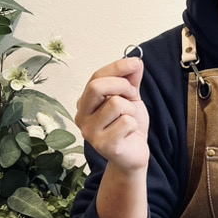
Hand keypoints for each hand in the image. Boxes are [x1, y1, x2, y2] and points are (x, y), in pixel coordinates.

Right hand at [75, 57, 148, 176]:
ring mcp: (90, 132)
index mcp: (85, 102)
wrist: (134, 155)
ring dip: (131, 110)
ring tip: (128, 120)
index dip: (117, 67)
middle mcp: (82, 116)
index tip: (136, 64)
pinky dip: (134, 125)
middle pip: (97, 86)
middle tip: (131, 97)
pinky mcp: (103, 145)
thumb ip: (130, 80)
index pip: (97, 76)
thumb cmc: (128, 127)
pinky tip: (128, 133)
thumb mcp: (130, 98)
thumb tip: (134, 62)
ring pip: (116, 104)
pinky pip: (125, 122)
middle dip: (122, 86)